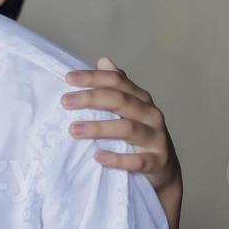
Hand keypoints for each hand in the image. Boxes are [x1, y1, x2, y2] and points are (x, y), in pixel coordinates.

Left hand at [63, 57, 180, 195]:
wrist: (164, 168)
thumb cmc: (139, 135)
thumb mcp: (128, 110)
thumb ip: (116, 88)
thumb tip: (103, 60)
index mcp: (140, 99)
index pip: (118, 81)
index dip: (94, 77)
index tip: (67, 78)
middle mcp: (150, 114)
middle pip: (121, 100)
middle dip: (91, 98)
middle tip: (64, 102)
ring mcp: (156, 137)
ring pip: (128, 128)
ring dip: (98, 128)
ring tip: (73, 130)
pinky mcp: (157, 161)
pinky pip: (138, 160)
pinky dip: (117, 159)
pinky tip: (98, 157)